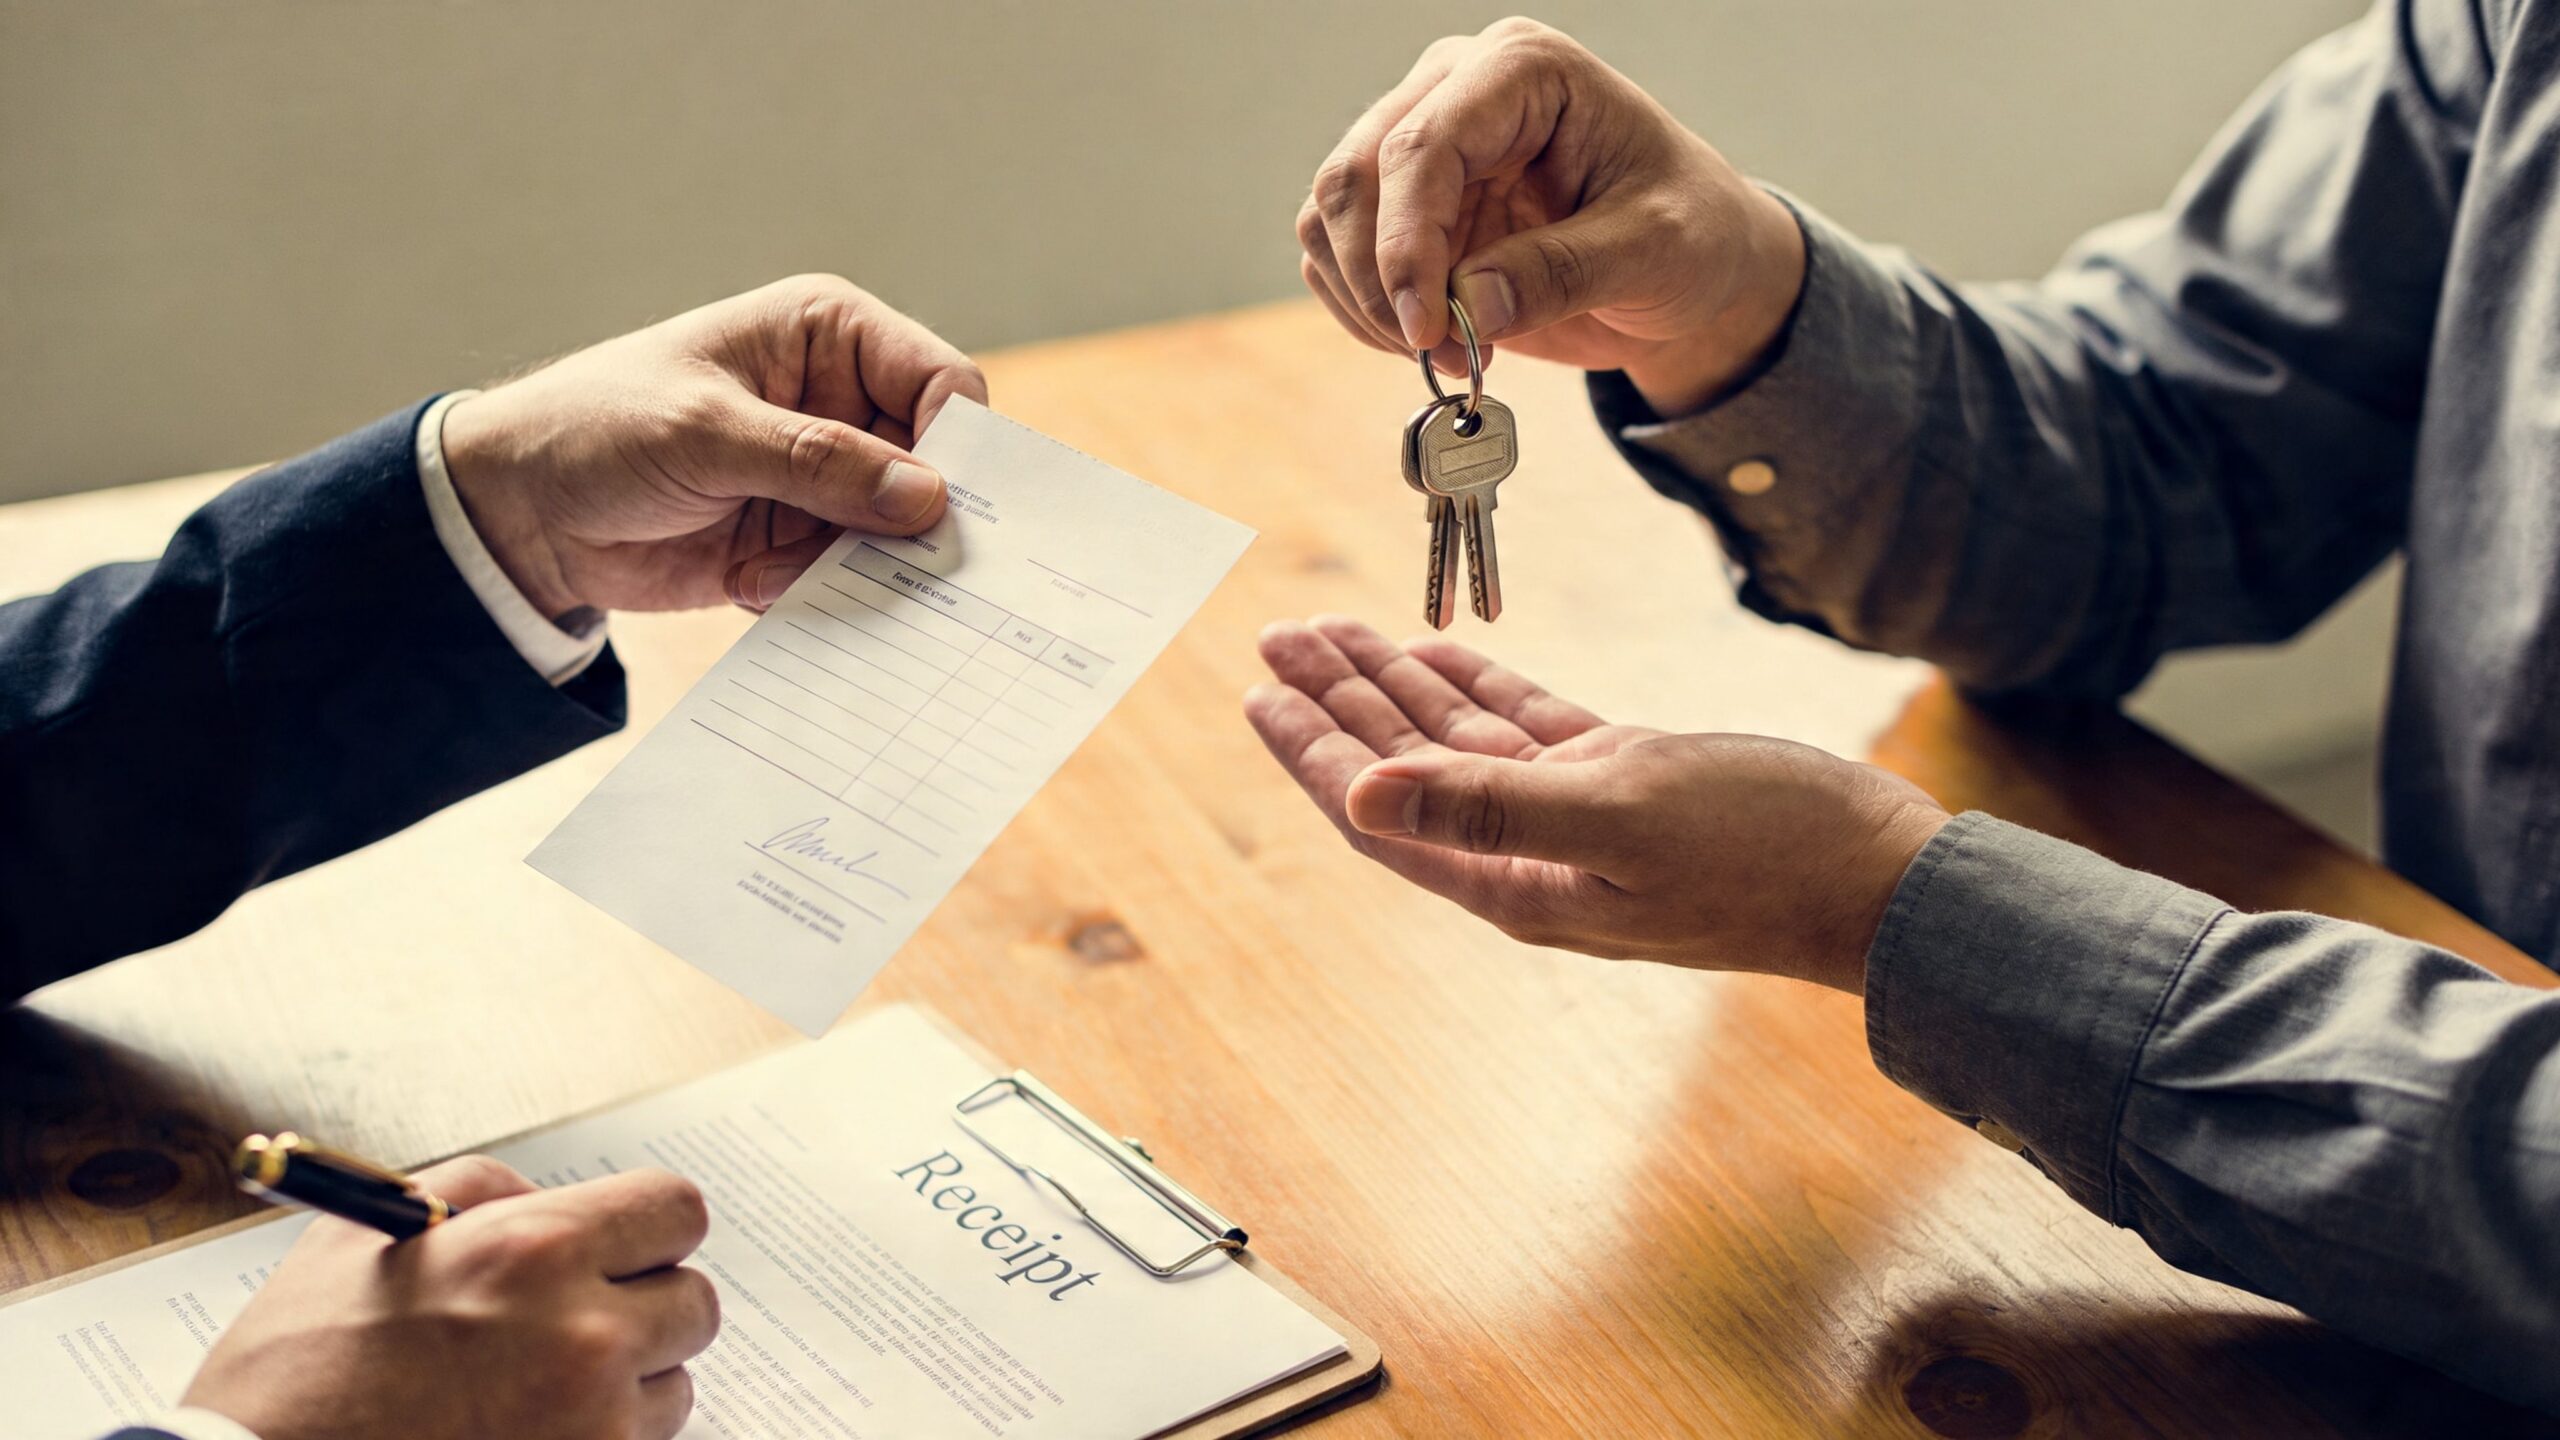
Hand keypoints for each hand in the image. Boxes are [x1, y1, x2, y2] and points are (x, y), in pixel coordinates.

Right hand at [182, 1156, 718, 1439]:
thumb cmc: (299, 1366)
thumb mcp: (371, 1230)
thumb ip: (485, 1191)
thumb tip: (553, 1197)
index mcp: (535, 1248)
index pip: (676, 1210)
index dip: (648, 1227)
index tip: (621, 1246)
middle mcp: (583, 1333)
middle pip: (694, 1301)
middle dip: (641, 1306)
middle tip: (571, 1323)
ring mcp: (592, 1422)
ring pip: (674, 1382)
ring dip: (626, 1384)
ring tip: (531, 1390)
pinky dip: (599, 1439)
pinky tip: (521, 1431)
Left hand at [440, 273, 986, 617]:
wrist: (521, 513)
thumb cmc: (599, 429)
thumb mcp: (706, 434)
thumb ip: (819, 463)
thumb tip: (927, 498)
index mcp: (829, 335)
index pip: (941, 383)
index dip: (956, 443)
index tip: (938, 506)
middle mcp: (842, 400)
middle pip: (934, 465)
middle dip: (909, 520)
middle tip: (877, 561)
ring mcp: (826, 474)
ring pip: (899, 532)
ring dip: (852, 565)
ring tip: (773, 570)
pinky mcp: (803, 537)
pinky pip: (853, 575)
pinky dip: (817, 591)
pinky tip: (752, 582)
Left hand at [1243, 618, 1947, 992]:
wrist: (1882, 877)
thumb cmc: (1763, 854)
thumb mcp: (1618, 812)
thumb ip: (1485, 804)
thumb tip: (1358, 799)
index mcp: (1514, 879)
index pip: (1380, 811)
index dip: (1314, 752)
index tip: (1259, 691)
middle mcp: (1530, 854)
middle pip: (1403, 769)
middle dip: (1339, 702)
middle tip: (1279, 635)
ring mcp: (1578, 818)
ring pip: (1458, 741)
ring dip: (1398, 685)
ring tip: (1333, 630)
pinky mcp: (1628, 782)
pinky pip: (1525, 729)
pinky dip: (1479, 690)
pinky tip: (1435, 651)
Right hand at [1297, 18, 1805, 414]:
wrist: (1687, 264)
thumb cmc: (1690, 231)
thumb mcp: (1654, 251)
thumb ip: (1564, 272)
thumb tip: (1469, 305)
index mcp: (1521, 72)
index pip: (1423, 144)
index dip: (1407, 243)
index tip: (1427, 327)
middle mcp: (1455, 92)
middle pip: (1355, 175)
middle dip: (1381, 280)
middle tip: (1438, 352)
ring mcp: (1420, 148)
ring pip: (1329, 220)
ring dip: (1370, 303)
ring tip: (1451, 353)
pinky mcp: (1405, 208)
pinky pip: (1338, 259)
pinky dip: (1368, 314)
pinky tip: (1433, 342)